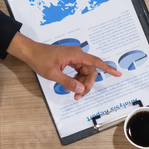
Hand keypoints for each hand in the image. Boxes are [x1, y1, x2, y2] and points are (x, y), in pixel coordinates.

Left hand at [7, 33, 121, 100]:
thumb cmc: (40, 59)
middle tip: (78, 96)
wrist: (30, 52)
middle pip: (90, 71)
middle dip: (87, 85)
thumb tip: (81, 88)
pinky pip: (79, 71)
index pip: (95, 62)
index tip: (118, 73)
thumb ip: (68, 82)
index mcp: (75, 55)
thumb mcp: (53, 74)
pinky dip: (77, 80)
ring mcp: (74, 57)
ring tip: (74, 93)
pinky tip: (71, 86)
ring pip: (85, 72)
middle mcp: (77, 55)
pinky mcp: (71, 60)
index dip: (108, 68)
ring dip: (82, 84)